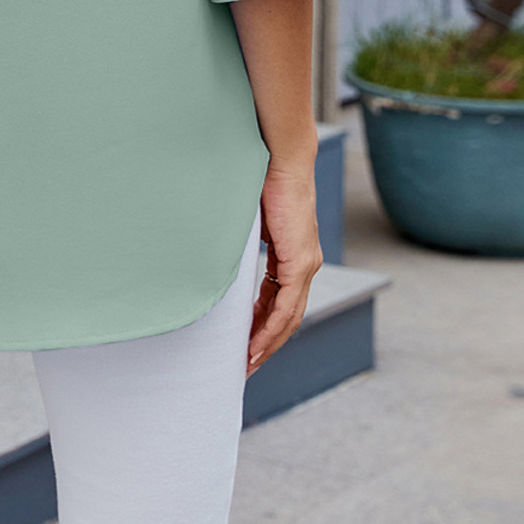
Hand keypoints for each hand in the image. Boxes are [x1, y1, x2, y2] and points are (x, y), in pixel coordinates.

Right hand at [247, 160, 322, 374]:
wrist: (281, 157)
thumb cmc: (262, 179)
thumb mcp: (249, 219)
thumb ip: (242, 240)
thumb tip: (218, 252)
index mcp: (294, 254)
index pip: (280, 301)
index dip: (263, 325)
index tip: (245, 344)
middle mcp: (306, 263)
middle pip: (287, 317)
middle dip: (265, 344)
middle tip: (244, 366)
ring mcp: (305, 263)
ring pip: (287, 318)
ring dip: (266, 343)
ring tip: (245, 363)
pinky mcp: (299, 261)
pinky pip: (284, 306)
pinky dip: (269, 329)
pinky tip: (254, 345)